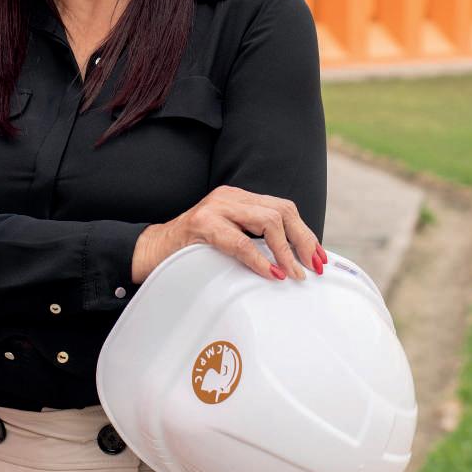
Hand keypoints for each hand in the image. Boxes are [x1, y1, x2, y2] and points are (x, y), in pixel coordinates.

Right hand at [131, 186, 327, 284]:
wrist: (152, 252)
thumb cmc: (192, 252)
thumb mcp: (228, 239)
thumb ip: (254, 240)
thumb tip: (293, 263)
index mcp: (239, 198)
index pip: (283, 208)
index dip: (305, 233)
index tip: (320, 259)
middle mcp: (230, 197)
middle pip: (282, 210)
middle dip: (303, 240)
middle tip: (313, 268)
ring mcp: (215, 207)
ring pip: (267, 220)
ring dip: (285, 251)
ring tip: (293, 274)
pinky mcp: (201, 224)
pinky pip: (239, 240)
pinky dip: (259, 258)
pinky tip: (270, 273)